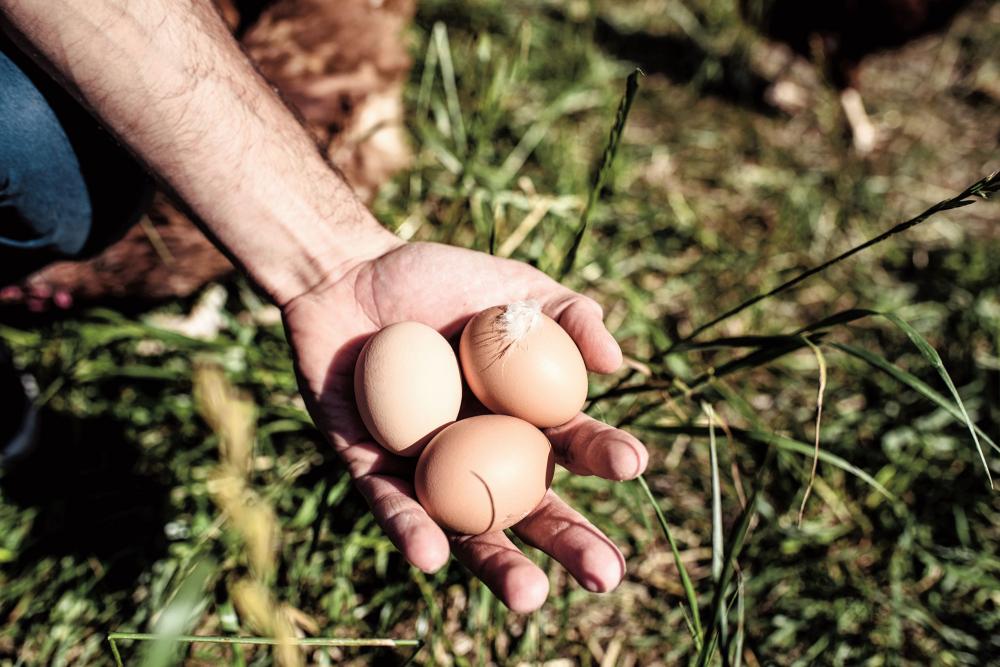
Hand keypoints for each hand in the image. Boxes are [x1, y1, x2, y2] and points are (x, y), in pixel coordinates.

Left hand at [282, 241, 648, 611]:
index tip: (634, 463)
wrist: (350, 272)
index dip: (606, 456)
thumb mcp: (518, 290)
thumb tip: (618, 363)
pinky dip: (412, 528)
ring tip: (530, 597)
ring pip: (468, 527)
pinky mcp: (369, 466)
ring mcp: (428, 467)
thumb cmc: (442, 280)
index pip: (575, 445)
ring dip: (498, 564)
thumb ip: (572, 315)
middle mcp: (482, 453)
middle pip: (532, 508)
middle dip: (570, 545)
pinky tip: (433, 555)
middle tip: (607, 577)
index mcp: (524, 417)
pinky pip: (392, 504)